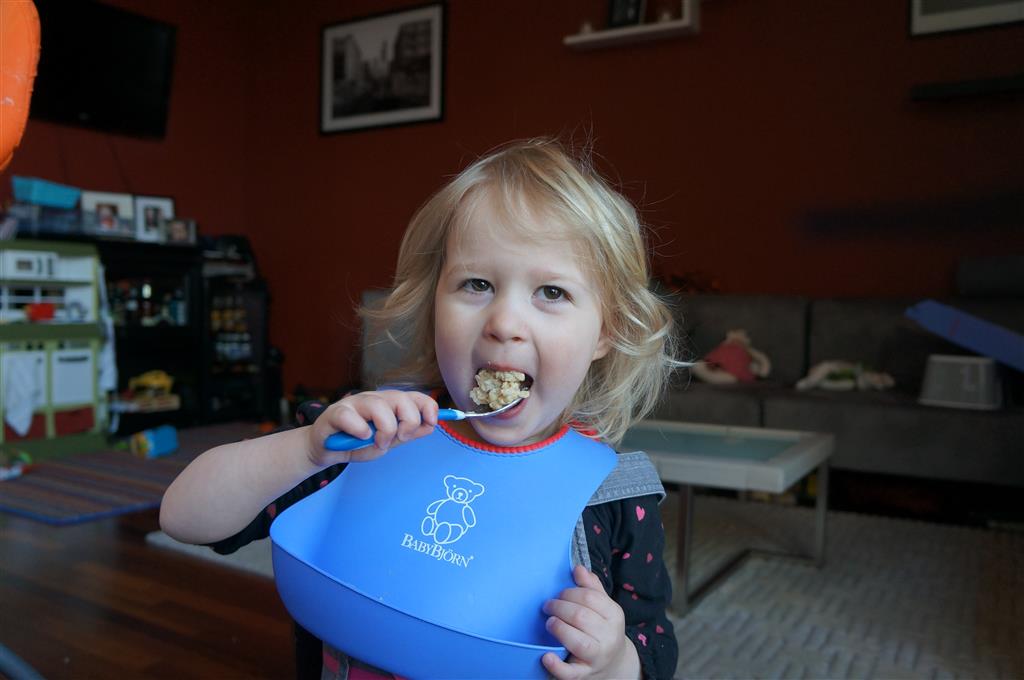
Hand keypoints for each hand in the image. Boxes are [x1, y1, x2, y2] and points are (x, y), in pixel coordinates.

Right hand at [306, 390, 437, 466]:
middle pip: (400, 398)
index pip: (414, 396)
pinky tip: (360, 437)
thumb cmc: (357, 443)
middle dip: (408, 421)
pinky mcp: (335, 413)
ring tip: (378, 443)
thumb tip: (431, 425)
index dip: (427, 407)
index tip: (432, 423)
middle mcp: (373, 399)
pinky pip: (351, 417)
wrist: (327, 451)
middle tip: (399, 439)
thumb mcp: (388, 441)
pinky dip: (360, 429)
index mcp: (389, 403)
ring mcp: (354, 403)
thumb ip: (408, 433)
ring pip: (378, 406)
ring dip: (385, 429)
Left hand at [541, 565, 640, 679]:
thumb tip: (578, 568)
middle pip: (581, 616)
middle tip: (548, 607)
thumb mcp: (603, 608)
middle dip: (559, 607)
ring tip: (549, 624)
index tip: (558, 594)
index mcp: (614, 615)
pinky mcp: (584, 674)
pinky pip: (570, 673)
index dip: (569, 593)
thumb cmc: (602, 630)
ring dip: (559, 629)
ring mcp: (598, 657)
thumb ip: (591, 587)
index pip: (589, 597)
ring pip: (578, 642)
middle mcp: (609, 636)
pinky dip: (556, 666)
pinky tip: (546, 656)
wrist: (614, 665)